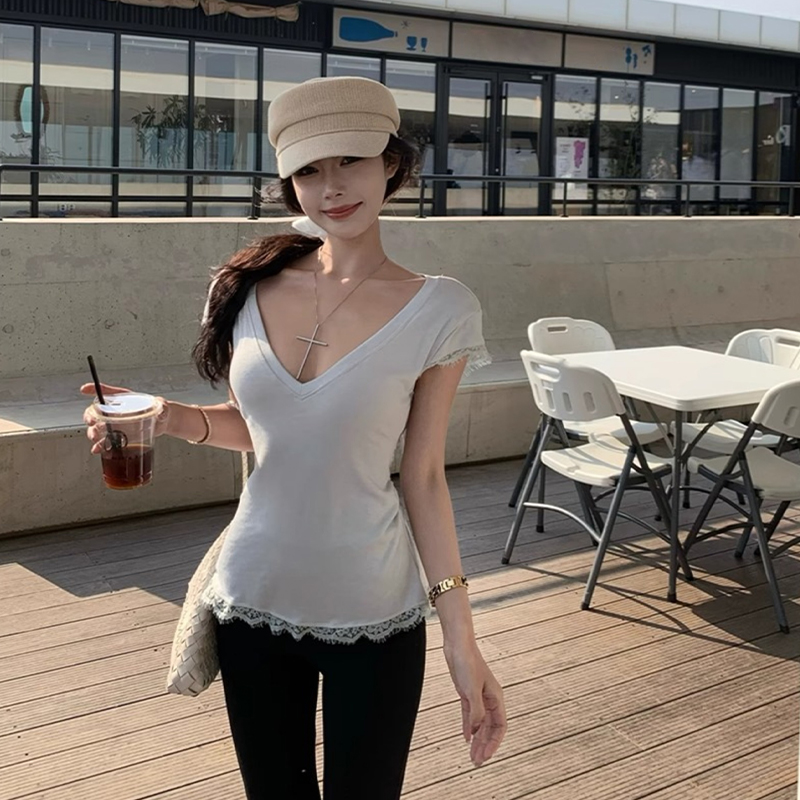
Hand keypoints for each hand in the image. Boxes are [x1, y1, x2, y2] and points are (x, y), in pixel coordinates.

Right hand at [79, 383, 168, 453]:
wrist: (162, 423)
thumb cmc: (159, 409)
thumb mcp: (161, 405)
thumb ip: (162, 406)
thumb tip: (162, 410)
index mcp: (122, 400)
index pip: (106, 393)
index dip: (94, 390)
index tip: (85, 389)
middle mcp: (115, 413)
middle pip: (94, 413)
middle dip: (90, 418)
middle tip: (93, 423)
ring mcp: (114, 426)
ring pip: (96, 429)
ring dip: (92, 433)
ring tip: (96, 438)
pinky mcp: (117, 438)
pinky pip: (105, 443)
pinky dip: (100, 447)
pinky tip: (98, 450)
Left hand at [444, 641, 506, 766]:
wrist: (457, 646)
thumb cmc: (468, 663)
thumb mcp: (471, 690)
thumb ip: (476, 712)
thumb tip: (476, 731)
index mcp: (496, 697)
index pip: (500, 726)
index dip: (494, 743)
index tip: (486, 756)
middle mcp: (489, 699)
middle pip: (490, 728)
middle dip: (485, 745)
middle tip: (478, 762)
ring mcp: (478, 696)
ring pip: (480, 724)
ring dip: (477, 740)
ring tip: (472, 755)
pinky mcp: (467, 693)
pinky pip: (470, 716)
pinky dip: (469, 727)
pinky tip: (466, 738)